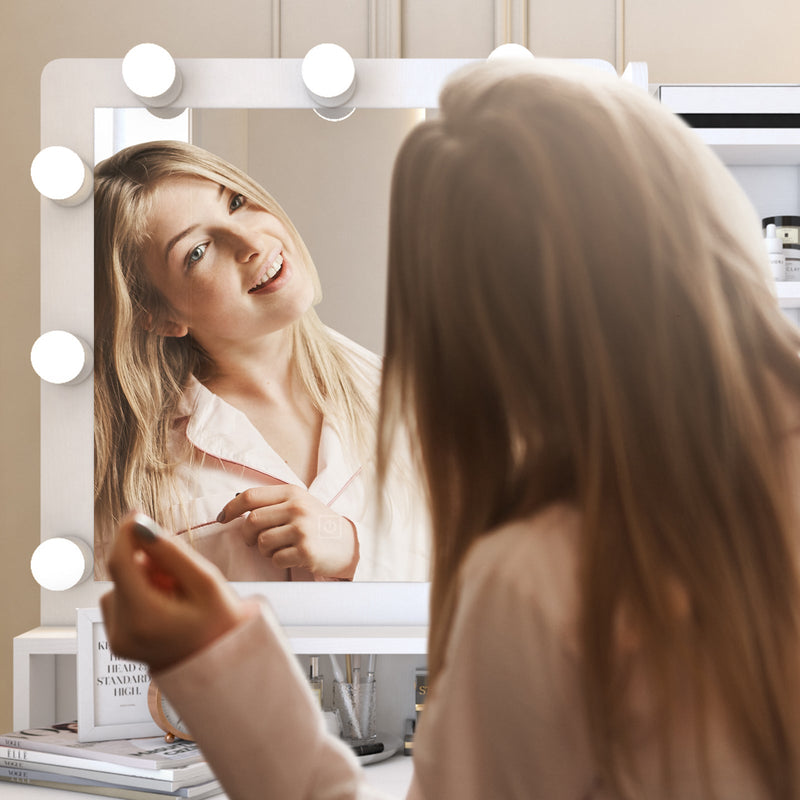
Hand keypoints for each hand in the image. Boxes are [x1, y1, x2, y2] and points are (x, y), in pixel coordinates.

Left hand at [101, 512, 255, 671]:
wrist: (225, 669)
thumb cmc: (222, 625)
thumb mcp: (206, 582)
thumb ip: (172, 551)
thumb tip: (141, 526)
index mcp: (143, 617)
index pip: (119, 562)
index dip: (127, 533)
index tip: (139, 514)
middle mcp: (123, 631)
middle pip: (122, 574)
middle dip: (145, 561)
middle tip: (179, 570)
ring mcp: (119, 640)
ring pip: (120, 587)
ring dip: (143, 578)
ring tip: (177, 591)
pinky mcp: (119, 642)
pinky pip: (121, 603)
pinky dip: (140, 595)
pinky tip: (166, 604)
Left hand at [217, 485, 358, 578]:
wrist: (348, 542)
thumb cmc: (317, 524)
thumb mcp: (299, 504)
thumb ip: (272, 503)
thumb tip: (234, 508)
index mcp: (292, 493)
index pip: (251, 496)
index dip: (231, 508)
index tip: (222, 518)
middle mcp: (297, 508)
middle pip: (252, 522)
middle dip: (246, 536)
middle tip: (252, 542)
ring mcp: (302, 529)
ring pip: (262, 542)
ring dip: (264, 551)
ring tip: (278, 549)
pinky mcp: (306, 551)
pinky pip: (276, 559)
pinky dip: (279, 561)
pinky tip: (292, 557)